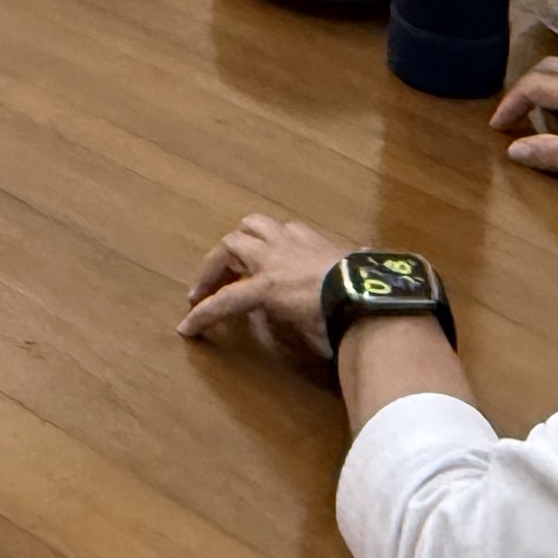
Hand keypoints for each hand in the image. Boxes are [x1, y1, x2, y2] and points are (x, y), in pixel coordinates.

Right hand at [178, 206, 347, 364]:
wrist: (372, 295)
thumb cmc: (337, 322)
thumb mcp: (303, 334)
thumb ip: (279, 322)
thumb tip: (269, 317)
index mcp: (265, 285)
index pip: (224, 301)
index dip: (202, 316)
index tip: (184, 329)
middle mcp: (273, 257)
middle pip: (229, 248)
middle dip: (212, 267)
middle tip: (207, 288)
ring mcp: (294, 241)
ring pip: (254, 224)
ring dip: (240, 240)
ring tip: (237, 257)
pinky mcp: (315, 237)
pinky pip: (286, 228)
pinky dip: (275, 239)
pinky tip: (280, 252)